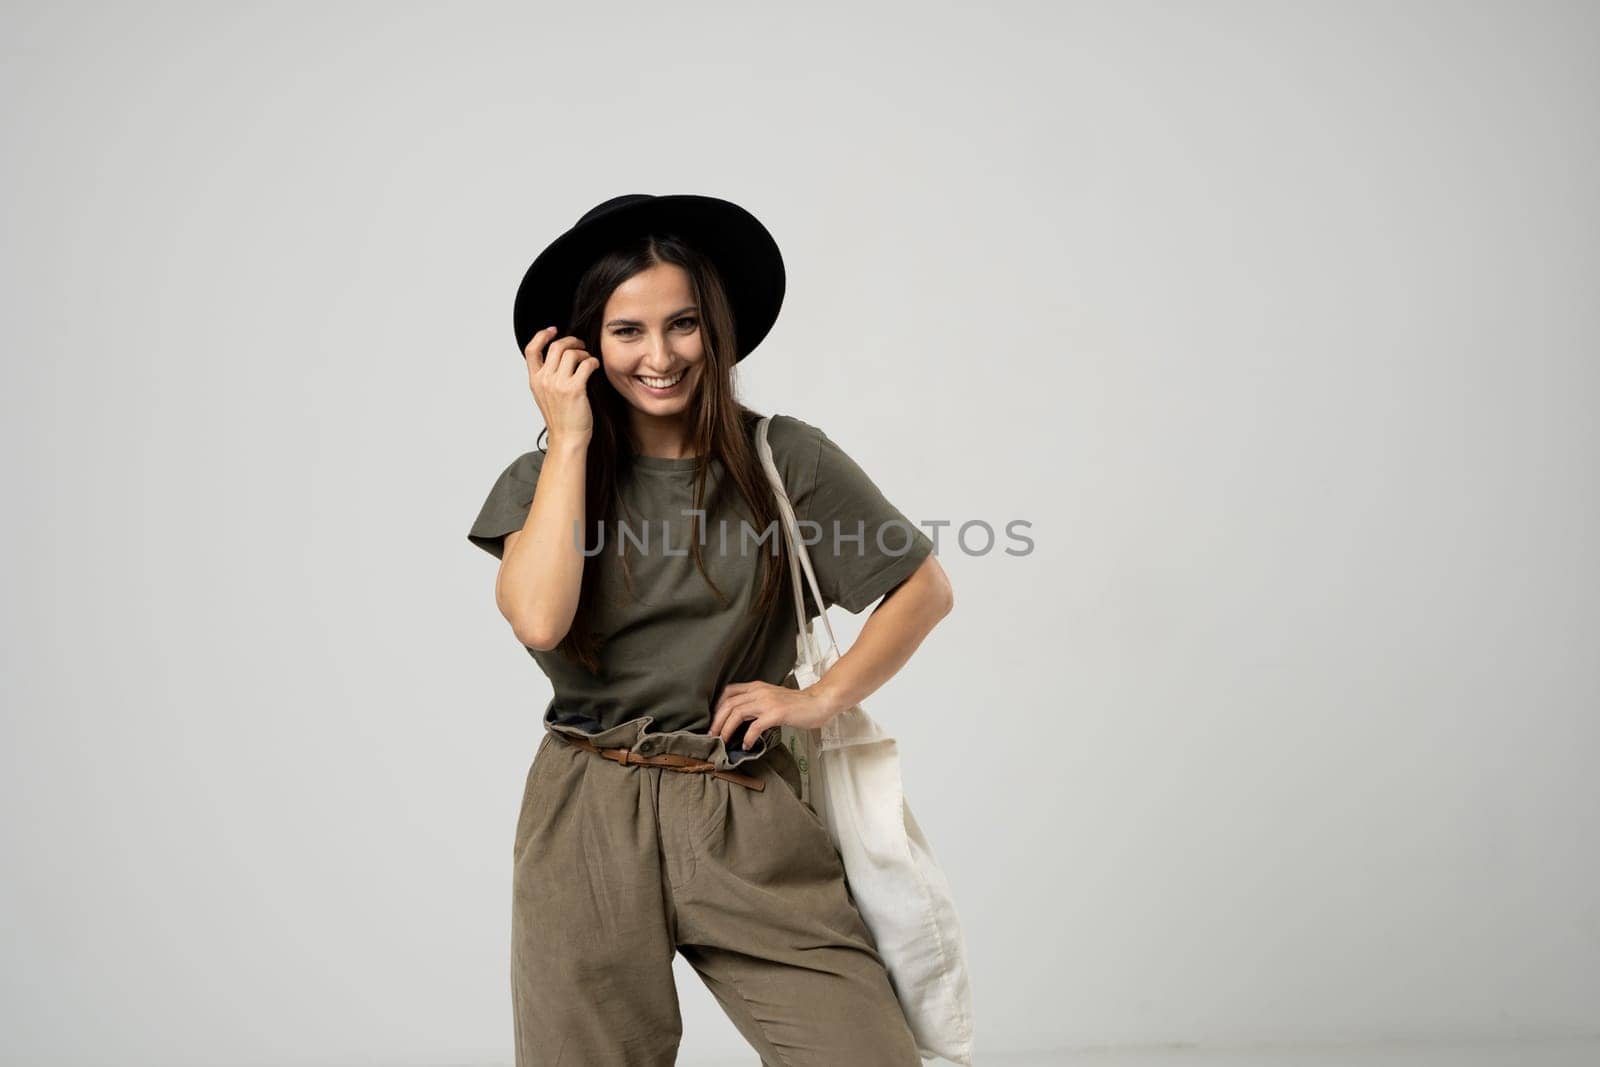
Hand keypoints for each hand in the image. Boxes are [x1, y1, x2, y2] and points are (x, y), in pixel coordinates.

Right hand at [525, 325, 599, 446]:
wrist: (567, 439)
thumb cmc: (561, 419)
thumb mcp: (545, 395)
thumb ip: (547, 376)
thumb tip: (558, 357)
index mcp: (535, 380)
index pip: (531, 349)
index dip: (542, 335)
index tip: (553, 330)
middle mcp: (544, 380)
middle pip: (556, 346)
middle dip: (572, 341)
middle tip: (581, 345)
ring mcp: (558, 384)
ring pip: (572, 353)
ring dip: (584, 353)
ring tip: (588, 360)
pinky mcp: (574, 389)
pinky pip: (586, 364)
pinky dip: (593, 362)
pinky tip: (595, 367)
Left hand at [707, 681, 840, 748]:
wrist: (818, 702)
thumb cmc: (797, 704)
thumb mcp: (772, 697)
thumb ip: (757, 703)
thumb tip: (741, 718)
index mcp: (757, 686)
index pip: (728, 691)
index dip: (717, 706)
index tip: (714, 721)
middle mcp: (759, 691)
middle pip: (728, 704)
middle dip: (717, 721)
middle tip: (712, 736)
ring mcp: (767, 702)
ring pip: (737, 713)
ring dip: (727, 729)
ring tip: (724, 741)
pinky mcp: (776, 713)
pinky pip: (755, 726)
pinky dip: (748, 737)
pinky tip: (747, 745)